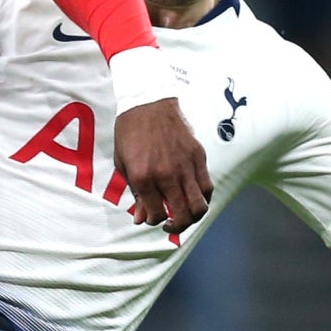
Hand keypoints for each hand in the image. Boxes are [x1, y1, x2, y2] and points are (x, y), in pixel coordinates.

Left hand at [112, 98, 212, 232]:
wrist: (148, 103)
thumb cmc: (130, 132)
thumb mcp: (123, 164)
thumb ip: (135, 194)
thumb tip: (141, 219)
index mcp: (143, 177)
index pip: (156, 214)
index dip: (153, 221)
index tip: (152, 217)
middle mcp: (166, 175)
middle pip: (182, 215)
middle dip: (176, 227)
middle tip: (171, 225)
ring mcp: (185, 166)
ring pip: (200, 205)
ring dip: (194, 217)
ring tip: (185, 216)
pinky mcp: (198, 157)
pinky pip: (207, 186)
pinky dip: (203, 199)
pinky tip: (194, 198)